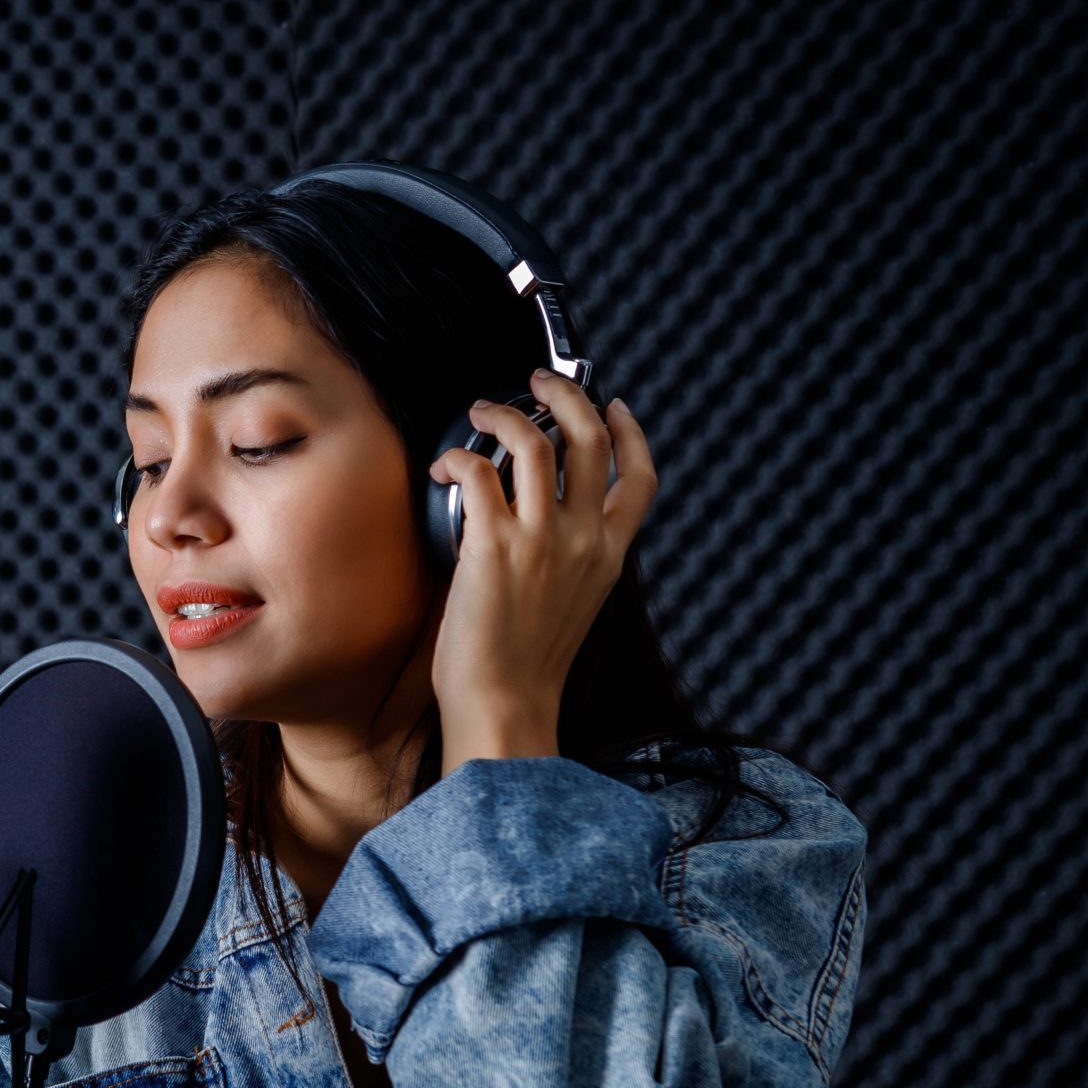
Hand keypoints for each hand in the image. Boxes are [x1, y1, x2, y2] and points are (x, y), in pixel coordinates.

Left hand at [426, 370, 659, 772]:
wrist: (506, 706)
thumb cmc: (527, 667)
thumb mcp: (574, 605)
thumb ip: (573, 559)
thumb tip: (544, 523)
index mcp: (610, 555)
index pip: (642, 477)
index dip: (631, 431)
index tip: (614, 407)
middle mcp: (584, 539)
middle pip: (590, 437)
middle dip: (565, 393)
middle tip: (538, 381)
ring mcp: (541, 538)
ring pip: (534, 439)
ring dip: (502, 412)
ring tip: (481, 412)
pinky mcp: (494, 544)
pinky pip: (479, 470)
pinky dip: (458, 456)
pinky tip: (445, 465)